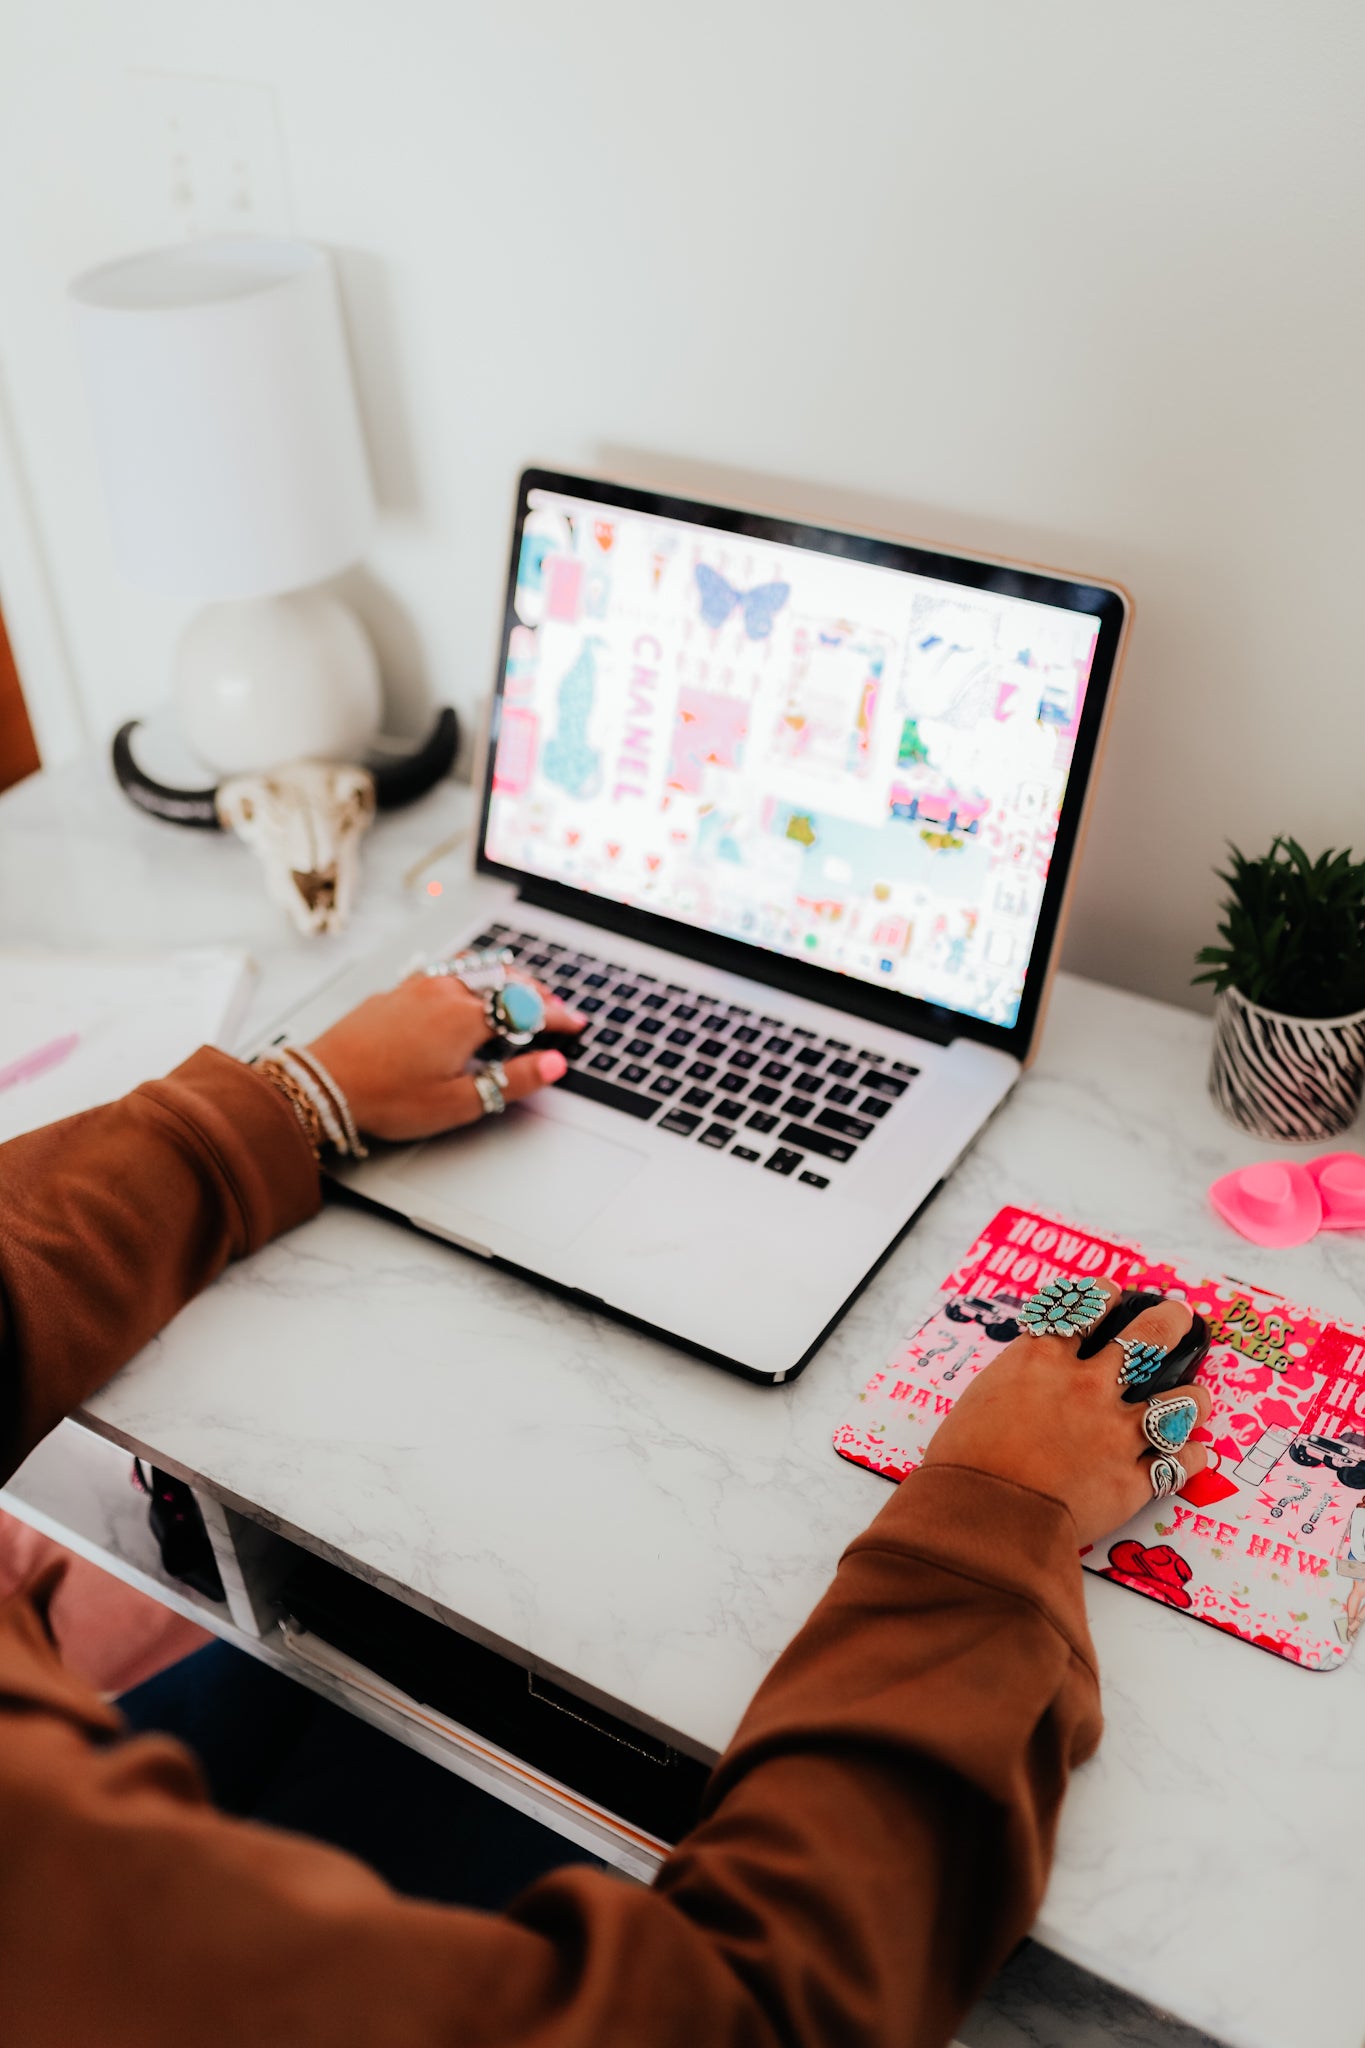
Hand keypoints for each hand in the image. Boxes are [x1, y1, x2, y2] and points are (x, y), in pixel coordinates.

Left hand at [304, 971, 585, 1142]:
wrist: (323, 1084)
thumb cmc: (386, 1098)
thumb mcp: (458, 1102)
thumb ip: (512, 1081)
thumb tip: (553, 1065)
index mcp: (466, 1018)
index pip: (527, 1009)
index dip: (557, 1016)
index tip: (575, 1024)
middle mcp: (444, 993)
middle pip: (504, 979)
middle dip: (536, 992)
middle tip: (554, 1007)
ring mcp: (417, 987)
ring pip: (473, 969)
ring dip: (503, 978)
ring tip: (518, 991)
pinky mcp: (396, 991)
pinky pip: (445, 972)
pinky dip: (470, 976)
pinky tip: (465, 988)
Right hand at [922, 1284, 1211, 1547]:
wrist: (984, 1517)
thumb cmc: (963, 1462)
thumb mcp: (977, 1401)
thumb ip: (1012, 1385)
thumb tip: (1024, 1387)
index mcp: (1041, 1360)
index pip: (1081, 1310)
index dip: (1102, 1297)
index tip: (1113, 1293)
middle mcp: (1087, 1387)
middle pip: (1145, 1341)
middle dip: (1169, 1324)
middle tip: (1180, 1317)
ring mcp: (1115, 1433)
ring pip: (1177, 1405)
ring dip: (1193, 1398)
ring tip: (1198, 1396)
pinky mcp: (1131, 1481)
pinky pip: (1177, 1465)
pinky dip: (1190, 1458)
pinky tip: (1195, 1454)